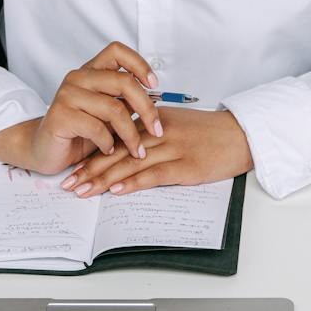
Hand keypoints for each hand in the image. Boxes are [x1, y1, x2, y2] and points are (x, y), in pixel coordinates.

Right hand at [16, 42, 164, 174]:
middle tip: (156, 130)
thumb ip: (125, 103)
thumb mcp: (108, 115)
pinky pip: (97, 128)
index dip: (139, 64)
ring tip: (136, 150)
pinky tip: (108, 150)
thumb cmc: (80, 132)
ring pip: (114, 109)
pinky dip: (109, 143)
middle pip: (123, 82)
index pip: (117, 51)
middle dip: (147, 108)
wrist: (44, 149)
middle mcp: (78, 77)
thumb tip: (155, 99)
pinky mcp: (60, 115)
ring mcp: (67, 95)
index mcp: (91, 71)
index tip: (154, 85)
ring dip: (131, 134)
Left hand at [63, 107, 252, 195]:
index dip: (93, 152)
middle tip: (69, 181)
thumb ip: (153, 131)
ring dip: (102, 178)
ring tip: (82, 190)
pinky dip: (132, 182)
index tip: (75, 165)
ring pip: (129, 163)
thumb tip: (130, 146)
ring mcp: (172, 150)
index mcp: (155, 120)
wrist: (242, 135)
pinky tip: (114, 190)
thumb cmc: (212, 132)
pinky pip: (153, 174)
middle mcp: (159, 133)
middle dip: (90, 168)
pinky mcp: (186, 167)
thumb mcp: (178, 124)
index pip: (116, 136)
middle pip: (116, 150)